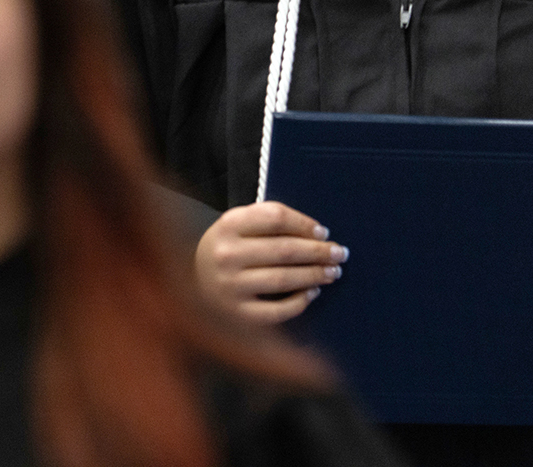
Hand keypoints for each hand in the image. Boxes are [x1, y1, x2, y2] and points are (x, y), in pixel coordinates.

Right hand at [194, 201, 346, 325]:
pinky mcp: (236, 314)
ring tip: (333, 272)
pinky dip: (299, 302)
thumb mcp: (238, 224)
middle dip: (319, 252)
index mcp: (228, 225)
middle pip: (284, 250)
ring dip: (315, 275)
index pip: (275, 218)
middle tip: (341, 253)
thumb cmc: (228, 247)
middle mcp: (226, 255)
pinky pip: (276, 311)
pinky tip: (313, 293)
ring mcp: (230, 287)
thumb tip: (317, 234)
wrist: (191, 281)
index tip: (323, 232)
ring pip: (283, 279)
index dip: (304, 224)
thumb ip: (269, 220)